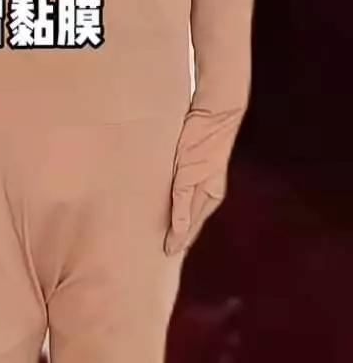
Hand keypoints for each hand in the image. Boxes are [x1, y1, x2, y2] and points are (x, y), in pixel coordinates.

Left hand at [164, 107, 241, 255]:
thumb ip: (182, 202)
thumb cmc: (202, 141)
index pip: (190, 229)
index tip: (163, 257)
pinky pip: (179, 189)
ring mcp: (199, 178)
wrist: (213, 111)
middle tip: (155, 248)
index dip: (177, 243)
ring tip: (154, 229)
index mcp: (208, 197)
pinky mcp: (190, 164)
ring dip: (172, 217)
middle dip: (175, 235)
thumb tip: (177, 233)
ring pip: (183, 205)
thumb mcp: (189, 173)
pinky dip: (171, 200)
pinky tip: (159, 200)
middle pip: (188, 220)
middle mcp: (205, 191)